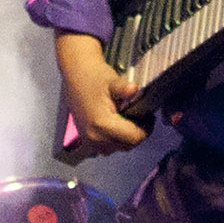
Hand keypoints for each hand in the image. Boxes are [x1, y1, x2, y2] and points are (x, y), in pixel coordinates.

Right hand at [56, 36, 145, 153]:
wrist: (75, 75)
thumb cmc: (93, 77)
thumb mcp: (112, 81)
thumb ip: (125, 88)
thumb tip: (134, 89)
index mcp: (102, 124)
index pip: (134, 138)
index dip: (145, 128)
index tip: (148, 117)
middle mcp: (94, 137)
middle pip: (127, 145)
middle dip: (136, 133)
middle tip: (140, 117)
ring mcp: (89, 141)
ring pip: (118, 148)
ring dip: (126, 137)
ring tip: (128, 120)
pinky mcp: (86, 140)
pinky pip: (107, 147)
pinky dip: (115, 139)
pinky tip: (116, 124)